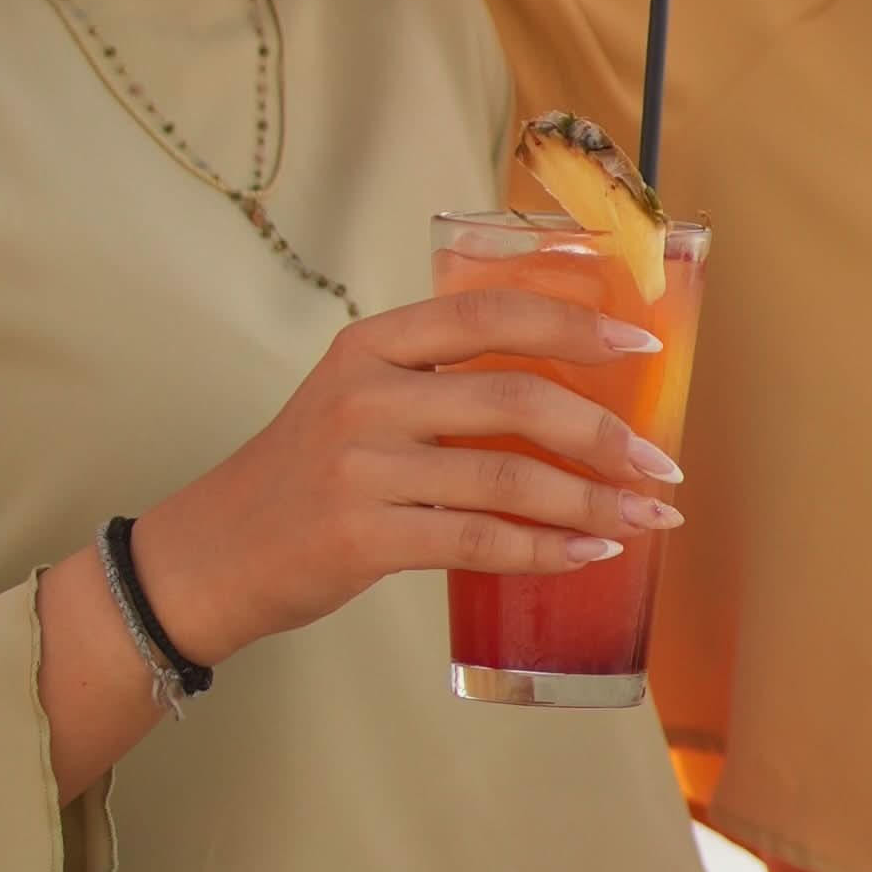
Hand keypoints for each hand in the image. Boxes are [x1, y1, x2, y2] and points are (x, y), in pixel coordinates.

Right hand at [124, 279, 677, 675]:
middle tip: (659, 464)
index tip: (639, 343)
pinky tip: (588, 555)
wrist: (212, 555)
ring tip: (644, 518)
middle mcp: (365, 396)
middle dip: (603, 432)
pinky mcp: (360, 536)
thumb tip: (568, 394)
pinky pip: (476, 542)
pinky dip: (543, 549)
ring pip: (505, 478)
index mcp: (371, 345)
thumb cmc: (306, 478)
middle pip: (512, 399)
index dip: (573, 323)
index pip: (489, 315)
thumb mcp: (357, 402)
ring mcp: (360, 467)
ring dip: (590, 502)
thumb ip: (439, 386)